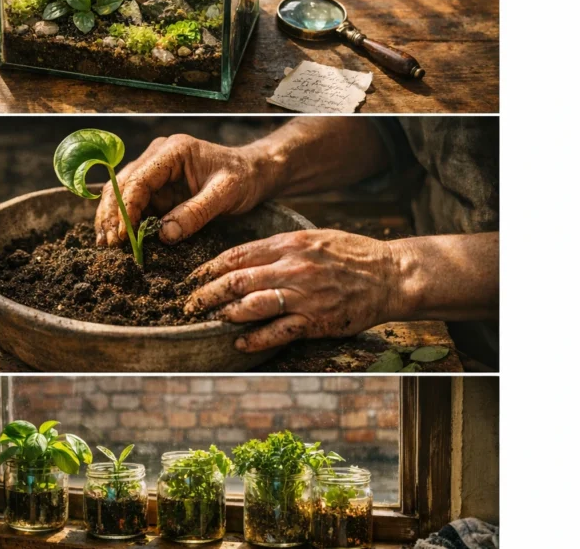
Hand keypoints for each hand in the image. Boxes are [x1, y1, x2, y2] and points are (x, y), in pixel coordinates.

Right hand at [95, 134, 275, 245]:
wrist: (253, 173)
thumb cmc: (243, 178)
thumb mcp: (225, 194)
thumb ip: (195, 213)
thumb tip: (164, 234)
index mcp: (172, 151)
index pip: (138, 179)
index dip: (126, 208)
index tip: (123, 236)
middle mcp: (157, 156)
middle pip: (121, 184)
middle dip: (111, 215)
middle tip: (107, 244)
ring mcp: (154, 171)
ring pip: (120, 193)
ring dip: (111, 219)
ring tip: (106, 245)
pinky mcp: (156, 187)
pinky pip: (133, 203)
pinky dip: (123, 221)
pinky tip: (119, 240)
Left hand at [185, 229, 398, 352]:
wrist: (391, 276)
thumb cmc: (350, 254)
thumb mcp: (313, 237)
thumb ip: (280, 246)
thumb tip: (245, 256)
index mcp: (289, 244)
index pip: (237, 255)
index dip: (209, 268)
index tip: (193, 278)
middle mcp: (292, 268)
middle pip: (237, 281)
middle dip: (206, 294)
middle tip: (188, 304)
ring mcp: (303, 296)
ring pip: (251, 306)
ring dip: (225, 315)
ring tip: (210, 320)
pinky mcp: (315, 321)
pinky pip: (276, 332)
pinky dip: (254, 339)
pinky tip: (239, 342)